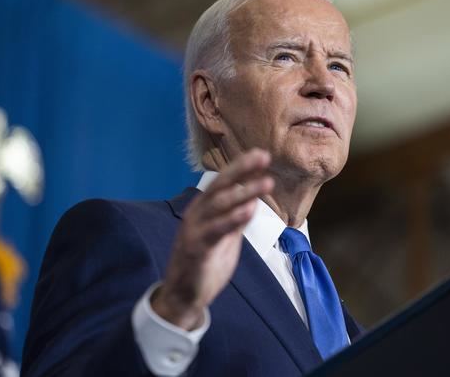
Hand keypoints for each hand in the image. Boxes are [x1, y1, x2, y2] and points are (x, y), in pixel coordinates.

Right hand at [151, 149, 273, 329]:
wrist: (183, 295)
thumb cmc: (205, 263)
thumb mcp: (225, 236)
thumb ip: (236, 217)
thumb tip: (253, 198)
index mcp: (204, 208)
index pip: (224, 182)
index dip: (242, 167)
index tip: (262, 154)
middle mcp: (197, 213)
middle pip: (220, 186)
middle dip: (242, 170)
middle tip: (264, 156)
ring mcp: (194, 229)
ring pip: (220, 204)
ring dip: (245, 192)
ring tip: (267, 183)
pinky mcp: (195, 248)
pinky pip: (215, 230)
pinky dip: (232, 219)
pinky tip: (248, 210)